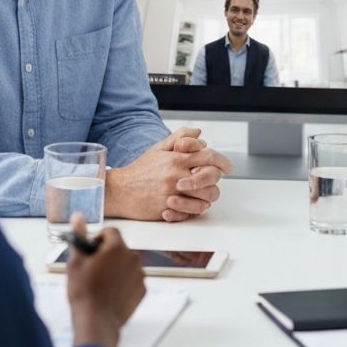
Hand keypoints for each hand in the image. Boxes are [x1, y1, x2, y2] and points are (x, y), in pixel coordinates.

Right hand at [66, 214, 144, 346]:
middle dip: (107, 254)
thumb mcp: (76, 262)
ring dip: (116, 268)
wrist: (97, 322)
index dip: (99, 239)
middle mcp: (133, 257)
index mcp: (117, 248)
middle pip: (119, 248)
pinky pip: (133, 279)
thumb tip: (78, 217)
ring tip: (101, 284)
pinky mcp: (143, 289)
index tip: (91, 251)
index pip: (111, 231)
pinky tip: (111, 293)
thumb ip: (79, 236)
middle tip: (93, 270)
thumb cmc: (84, 292)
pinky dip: (124, 282)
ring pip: (127, 263)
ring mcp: (140, 274)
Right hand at [105, 126, 233, 221]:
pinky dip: (196, 208)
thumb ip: (180, 138)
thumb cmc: (140, 170)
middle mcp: (177, 176)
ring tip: (200, 193)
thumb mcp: (159, 149)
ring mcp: (173, 194)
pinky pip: (194, 212)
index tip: (227, 167)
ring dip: (207, 195)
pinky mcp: (169, 210)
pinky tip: (190, 203)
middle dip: (216, 178)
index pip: (209, 156)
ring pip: (206, 197)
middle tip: (213, 180)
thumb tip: (200, 133)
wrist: (119, 190)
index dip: (222, 161)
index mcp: (177, 159)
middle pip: (212, 177)